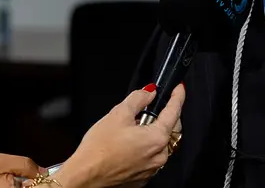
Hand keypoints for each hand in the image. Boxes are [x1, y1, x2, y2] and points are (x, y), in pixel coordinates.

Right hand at [52, 84, 184, 187]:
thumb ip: (138, 98)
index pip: (174, 111)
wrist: (85, 177)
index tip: (179, 88)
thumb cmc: (98, 150)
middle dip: (165, 115)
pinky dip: (146, 148)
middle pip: (172, 128)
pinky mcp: (142, 177)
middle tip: (149, 108)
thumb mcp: (118, 114)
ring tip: (134, 128)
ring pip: (162, 144)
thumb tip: (149, 92)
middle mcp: (159, 156)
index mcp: (157, 138)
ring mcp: (152, 169)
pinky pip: (152, 158)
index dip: (178, 96)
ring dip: (154, 133)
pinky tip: (130, 145)